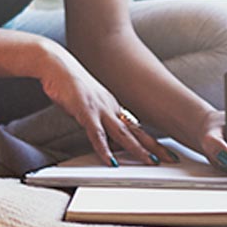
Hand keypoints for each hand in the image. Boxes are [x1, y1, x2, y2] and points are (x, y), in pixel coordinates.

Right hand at [36, 43, 180, 166]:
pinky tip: (111, 162)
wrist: (56, 64)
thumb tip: (101, 133)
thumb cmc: (68, 82)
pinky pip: (97, 134)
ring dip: (137, 149)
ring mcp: (99, 109)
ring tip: (150, 162)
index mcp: (112, 106)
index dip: (150, 141)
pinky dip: (104, 149)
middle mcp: (110, 107)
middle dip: (154, 147)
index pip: (135, 127)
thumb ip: (96, 118)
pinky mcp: (85, 111)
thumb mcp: (86, 103)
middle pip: (136, 131)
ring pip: (122, 134)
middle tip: (170, 158)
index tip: (163, 151)